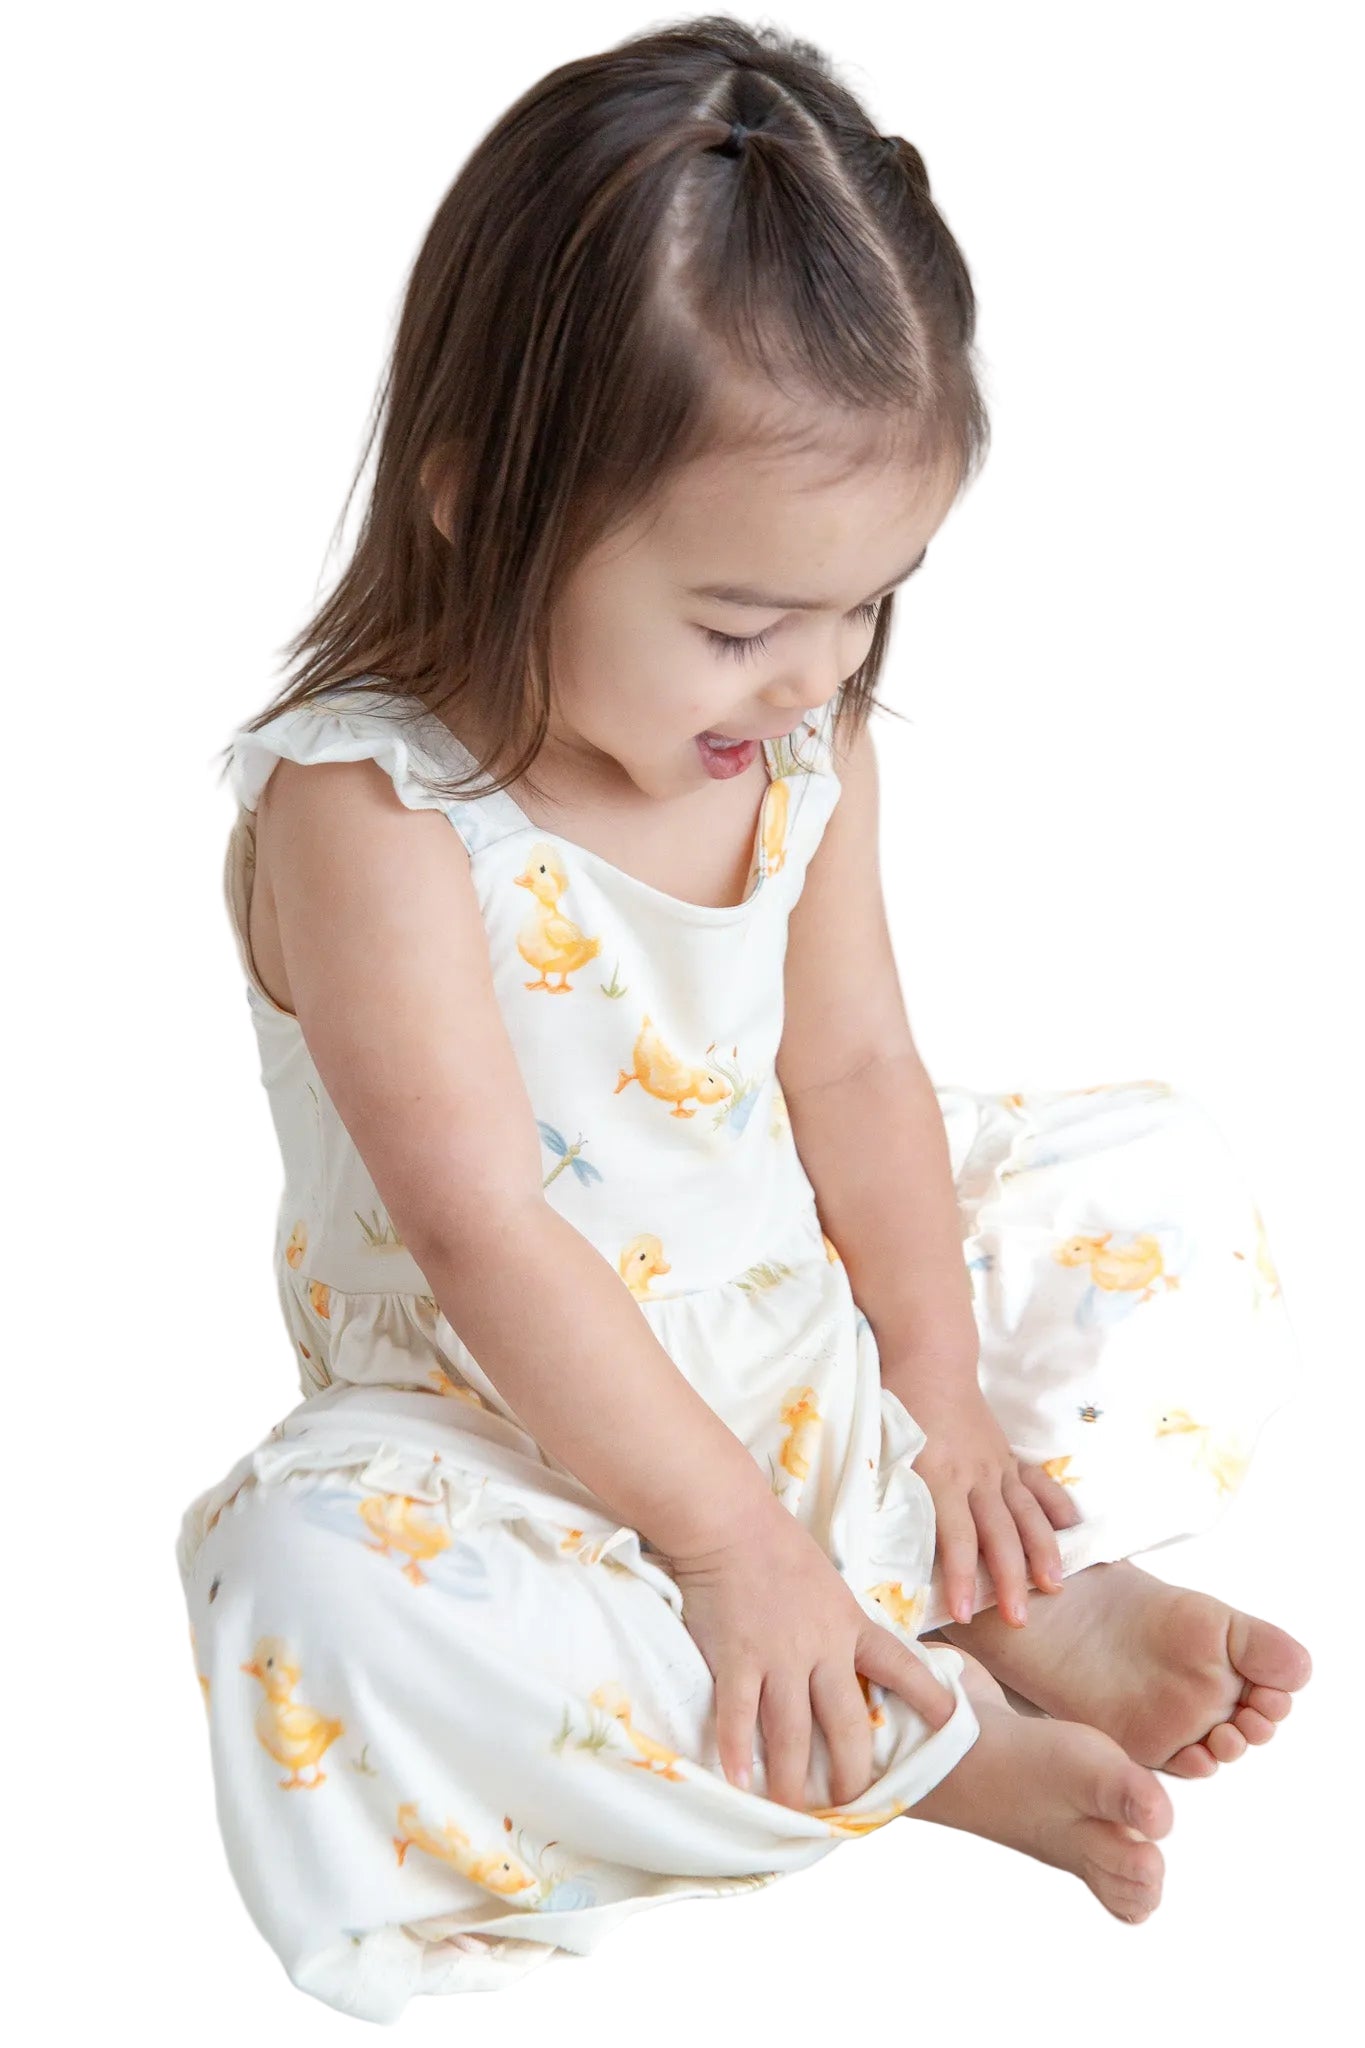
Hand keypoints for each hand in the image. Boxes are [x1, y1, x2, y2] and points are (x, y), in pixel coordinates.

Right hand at [664, 1498, 959, 1811]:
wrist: (730, 1519)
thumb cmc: (772, 1540)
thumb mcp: (824, 1581)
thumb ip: (837, 1619)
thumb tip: (847, 1646)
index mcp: (849, 1624)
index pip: (899, 1666)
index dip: (928, 1698)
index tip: (952, 1724)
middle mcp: (822, 1648)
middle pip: (848, 1725)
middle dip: (852, 1772)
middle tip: (849, 1804)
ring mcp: (779, 1657)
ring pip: (794, 1733)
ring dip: (795, 1779)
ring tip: (796, 1811)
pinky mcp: (738, 1659)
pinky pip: (740, 1716)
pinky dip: (738, 1752)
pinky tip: (740, 1782)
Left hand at [898, 1379, 1082, 1627]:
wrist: (928, 1356)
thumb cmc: (896, 1404)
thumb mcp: (881, 1446)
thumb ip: (886, 1490)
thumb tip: (876, 1540)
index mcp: (940, 1474)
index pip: (955, 1536)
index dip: (960, 1577)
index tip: (961, 1613)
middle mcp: (976, 1474)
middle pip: (999, 1534)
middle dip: (1010, 1579)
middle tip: (1019, 1619)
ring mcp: (997, 1465)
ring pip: (1026, 1514)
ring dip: (1043, 1551)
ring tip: (1054, 1586)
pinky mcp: (1008, 1456)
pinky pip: (1039, 1484)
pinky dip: (1058, 1506)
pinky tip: (1076, 1530)